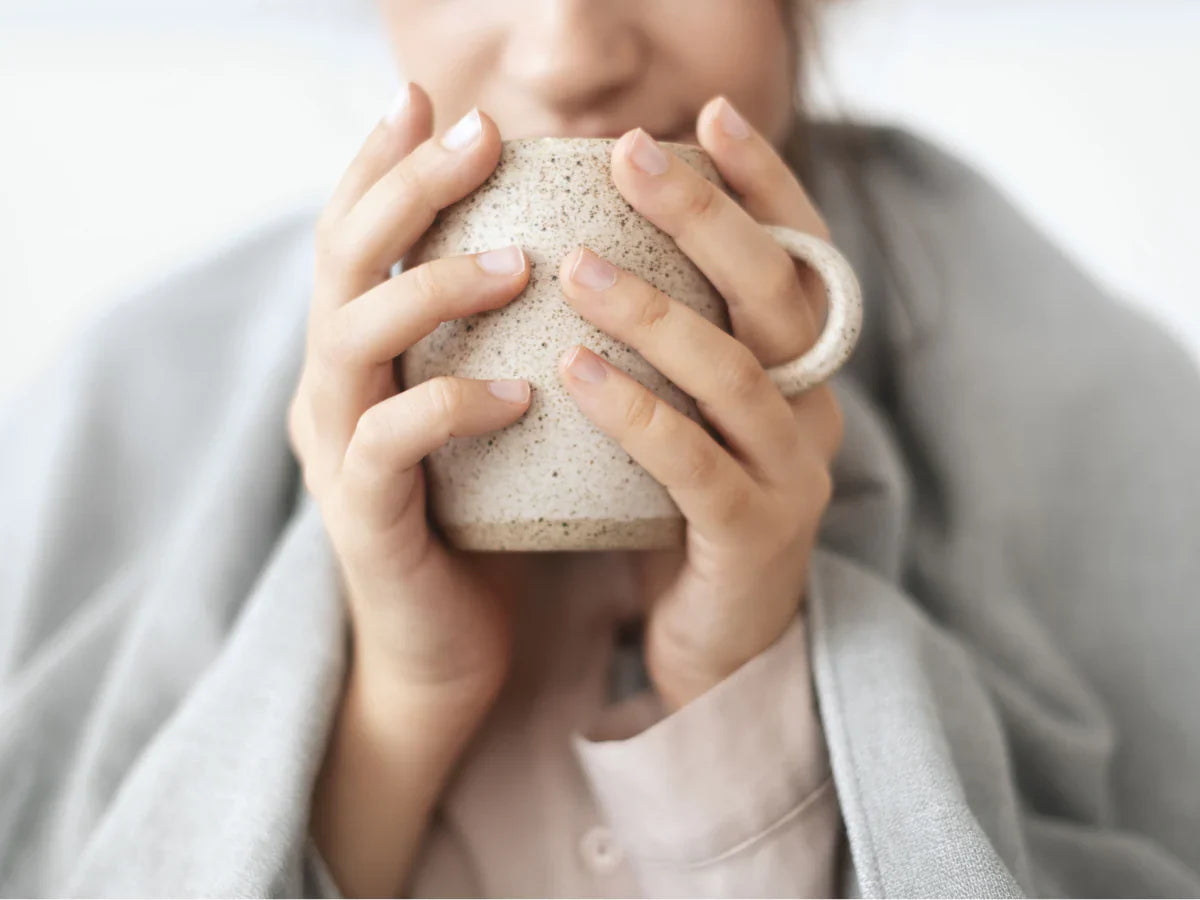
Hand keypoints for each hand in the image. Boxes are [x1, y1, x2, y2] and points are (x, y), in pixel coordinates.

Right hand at [288, 84, 535, 895]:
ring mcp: (338, 452)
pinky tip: (518, 392)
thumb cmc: (482, 518)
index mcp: (360, 353)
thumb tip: (573, 251)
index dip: (381, 161)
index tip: (429, 97)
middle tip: (475, 133)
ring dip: (431, 287)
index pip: (355, 233)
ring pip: (352, 338)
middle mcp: (333, 388)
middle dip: (403, 187)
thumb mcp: (485, 410)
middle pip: (341, 259)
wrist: (446, 650)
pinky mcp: (364, 518)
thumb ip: (496, 338)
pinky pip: (392, 445)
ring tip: (516, 261)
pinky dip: (451, 405)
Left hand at [555, 96, 843, 711]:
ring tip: (578, 266)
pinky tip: (576, 371)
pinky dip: (637, 415)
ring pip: (737, 374)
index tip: (705, 115)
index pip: (795, 254)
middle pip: (775, 293)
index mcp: (797, 366)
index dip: (761, 183)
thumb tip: (586, 234)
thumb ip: (665, 337)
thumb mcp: (684, 409)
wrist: (710, 640)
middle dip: (709, 215)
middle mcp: (812, 407)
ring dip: (658, 312)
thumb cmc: (679, 508)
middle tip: (633, 154)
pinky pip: (695, 467)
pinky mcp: (755, 537)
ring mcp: (794, 474)